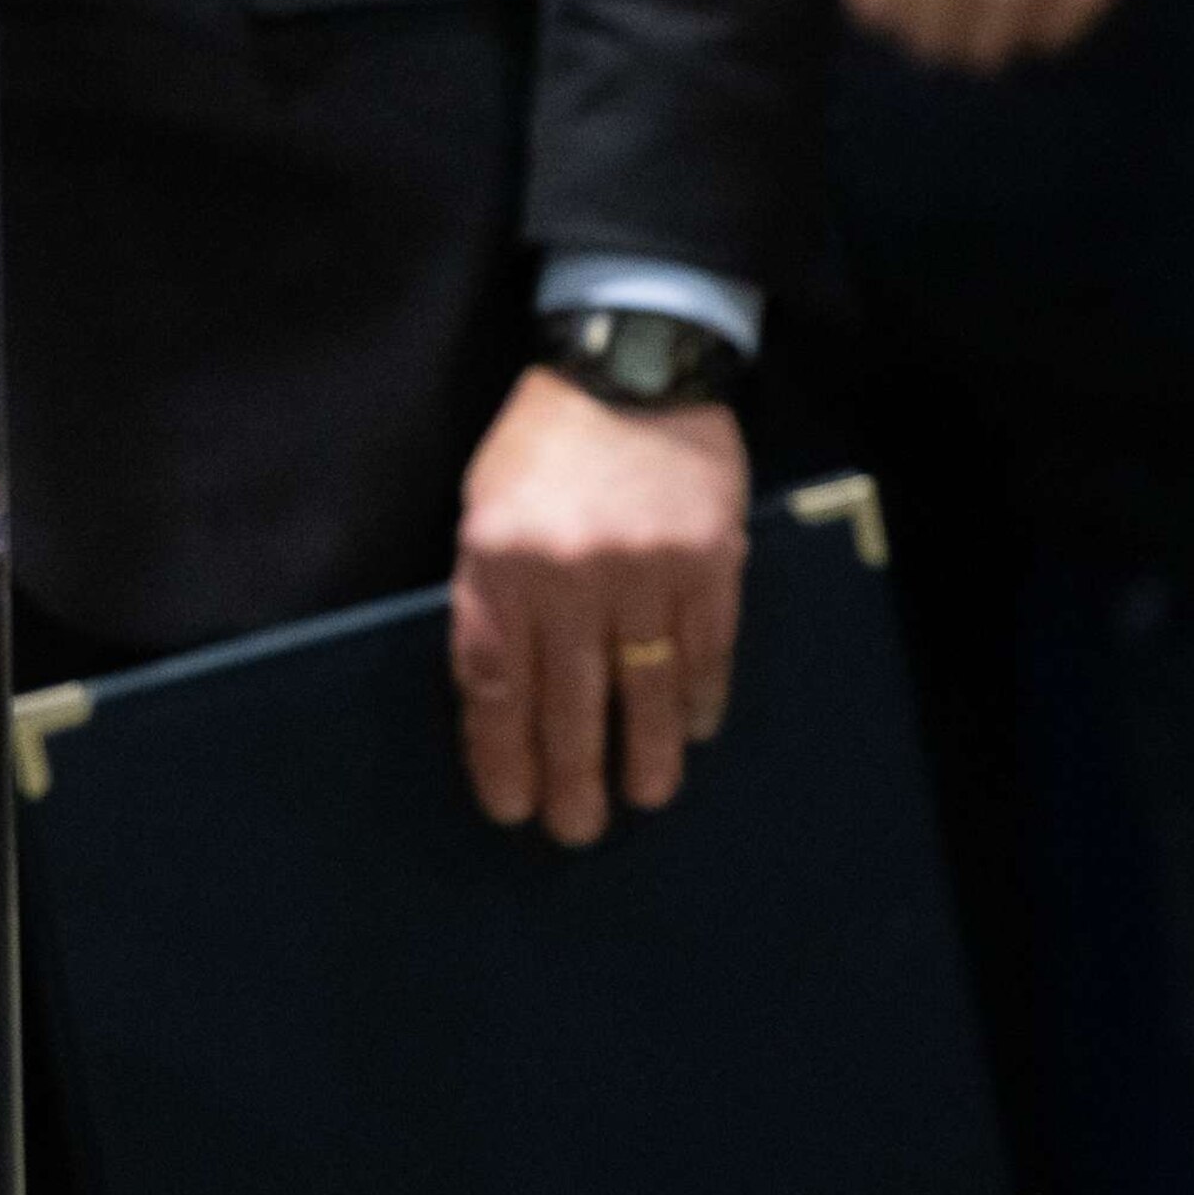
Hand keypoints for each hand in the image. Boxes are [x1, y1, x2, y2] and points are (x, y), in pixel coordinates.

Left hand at [450, 367, 748, 846]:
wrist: (632, 363)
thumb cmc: (543, 442)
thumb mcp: (484, 507)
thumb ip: (490, 593)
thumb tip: (502, 691)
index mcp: (497, 562)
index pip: (494, 684)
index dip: (500, 753)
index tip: (508, 805)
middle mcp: (567, 575)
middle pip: (567, 702)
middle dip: (569, 776)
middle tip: (574, 831)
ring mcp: (644, 569)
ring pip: (644, 688)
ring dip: (645, 754)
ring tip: (644, 801)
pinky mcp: (710, 559)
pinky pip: (706, 649)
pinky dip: (699, 697)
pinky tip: (694, 731)